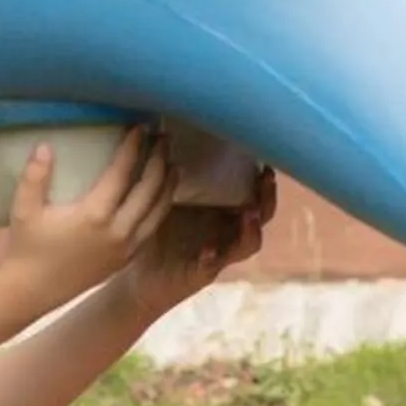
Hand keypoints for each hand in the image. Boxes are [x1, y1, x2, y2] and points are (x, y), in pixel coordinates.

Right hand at [1, 125, 173, 304]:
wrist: (32, 291)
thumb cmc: (27, 247)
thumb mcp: (24, 209)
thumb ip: (35, 175)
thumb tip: (46, 145)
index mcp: (95, 215)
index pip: (122, 173)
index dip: (133, 147)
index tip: (140, 128)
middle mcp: (118, 231)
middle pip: (149, 189)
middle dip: (158, 161)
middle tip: (163, 139)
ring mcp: (125, 248)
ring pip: (158, 211)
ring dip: (167, 185)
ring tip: (173, 165)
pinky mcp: (126, 259)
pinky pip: (152, 229)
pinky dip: (160, 209)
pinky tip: (160, 198)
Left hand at [117, 164, 275, 317]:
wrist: (138, 273)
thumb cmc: (155, 229)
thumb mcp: (167, 196)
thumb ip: (174, 172)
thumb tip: (168, 131)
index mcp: (223, 210)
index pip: (253, 191)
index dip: (263, 177)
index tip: (264, 156)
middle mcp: (227, 231)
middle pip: (261, 215)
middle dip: (267, 197)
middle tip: (266, 178)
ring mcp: (219, 254)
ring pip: (248, 243)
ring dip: (251, 230)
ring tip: (250, 214)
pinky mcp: (202, 274)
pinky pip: (212, 266)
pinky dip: (211, 257)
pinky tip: (206, 250)